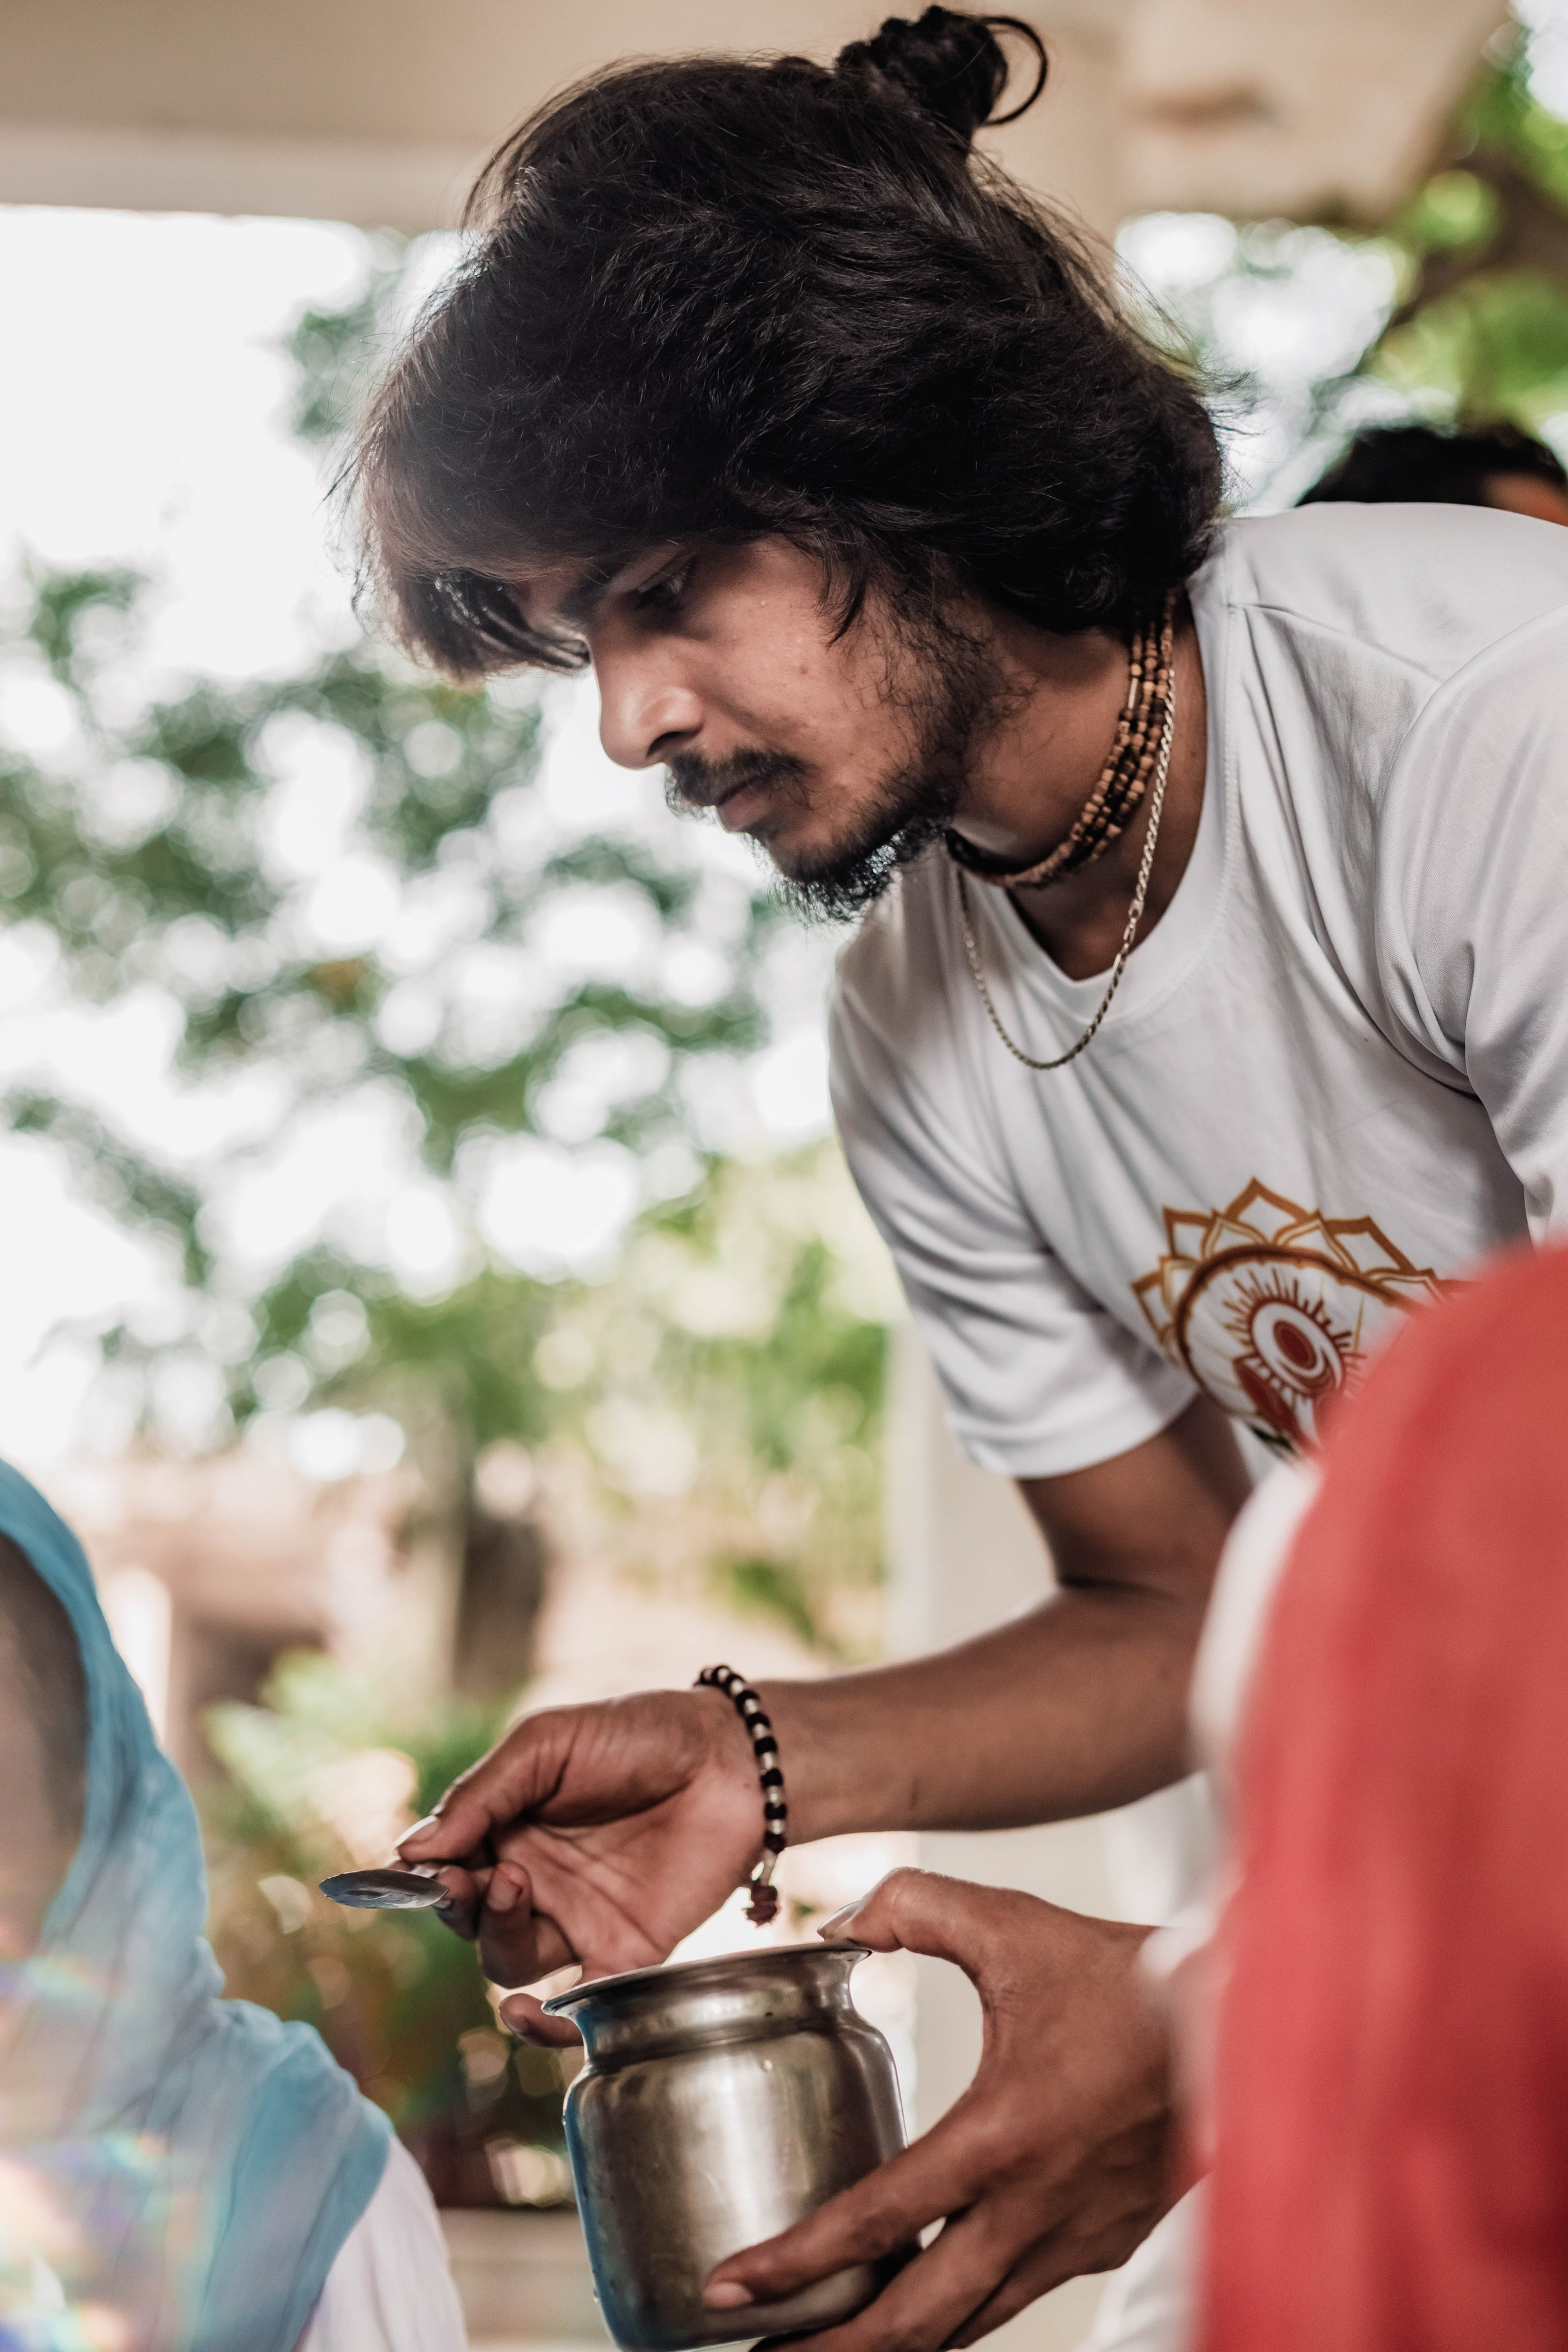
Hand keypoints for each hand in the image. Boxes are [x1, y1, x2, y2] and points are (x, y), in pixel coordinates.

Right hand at [398, 1689, 760, 2042]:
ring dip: (493, 1933)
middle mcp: (535, 1879)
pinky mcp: (622, 1954)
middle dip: (455, 1901)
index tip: (423, 1866)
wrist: (732, 1759)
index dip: (426, 1871)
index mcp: (509, 1825)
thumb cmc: (641, 1734)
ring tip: (514, 1884)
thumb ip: (483, 1793)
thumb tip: (413, 1850)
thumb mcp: (549, 1742)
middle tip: (467, 1877)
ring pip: (506, 1958)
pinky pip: (573, 2007)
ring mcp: (576, 1919)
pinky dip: (542, 2027)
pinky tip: (521, 2013)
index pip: (446, 1863)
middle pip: (468, 1917)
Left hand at [702, 1869, 1172, 2350]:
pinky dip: (958, 2317)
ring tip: (821, 2351)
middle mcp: (1034, 2208)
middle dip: (826, 2351)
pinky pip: (1015, 2299)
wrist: (1242, 2021)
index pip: (876, 2221)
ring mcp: (1074, 2239)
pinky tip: (922, 2306)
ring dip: (890, 2347)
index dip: (793, 2264)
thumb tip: (839, 1919)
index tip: (729, 2288)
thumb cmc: (1126, 1975)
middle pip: (913, 2321)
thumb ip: (914, 1906)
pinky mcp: (1104, 2244)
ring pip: (967, 2327)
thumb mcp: (1012, 1924)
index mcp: (1002, 2136)